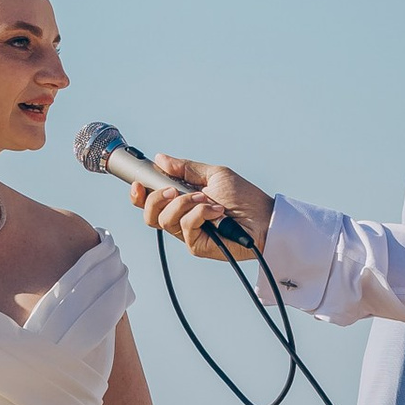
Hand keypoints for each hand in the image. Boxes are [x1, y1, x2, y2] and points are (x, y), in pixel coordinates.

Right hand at [129, 153, 275, 260]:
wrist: (265, 218)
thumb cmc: (245, 198)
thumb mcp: (214, 175)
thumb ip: (186, 169)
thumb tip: (160, 159)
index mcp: (182, 200)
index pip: (151, 201)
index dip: (138, 194)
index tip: (138, 184)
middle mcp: (181, 218)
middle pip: (149, 214)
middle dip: (156, 199)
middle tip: (173, 190)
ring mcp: (188, 233)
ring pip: (164, 220)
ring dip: (184, 204)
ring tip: (206, 199)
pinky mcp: (197, 245)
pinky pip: (185, 227)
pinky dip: (199, 214)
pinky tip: (216, 211)